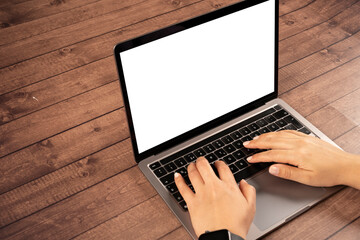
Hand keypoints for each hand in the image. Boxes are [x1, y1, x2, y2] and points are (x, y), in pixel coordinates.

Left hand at [174, 157, 255, 237]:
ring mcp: (202, 193)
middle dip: (201, 160)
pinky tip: (177, 175)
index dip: (219, 163)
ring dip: (191, 167)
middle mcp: (214, 187)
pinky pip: (182, 188)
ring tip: (191, 165)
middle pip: (204, 166)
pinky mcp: (192, 202)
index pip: (222, 167)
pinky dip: (178, 180)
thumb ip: (249, 191)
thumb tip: (244, 182)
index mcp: (229, 186)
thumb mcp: (250, 207)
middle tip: (201, 160)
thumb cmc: (237, 225)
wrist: (225, 238)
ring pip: (193, 173)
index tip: (217, 164)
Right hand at [244, 130, 358, 187]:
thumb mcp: (307, 178)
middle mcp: (298, 144)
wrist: (346, 166)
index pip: (272, 155)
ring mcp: (302, 139)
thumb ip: (288, 172)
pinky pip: (288, 131)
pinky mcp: (306, 137)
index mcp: (297, 154)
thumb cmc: (329, 173)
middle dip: (257, 143)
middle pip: (272, 141)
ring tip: (255, 138)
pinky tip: (273, 134)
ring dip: (265, 136)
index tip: (250, 158)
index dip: (259, 157)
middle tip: (246, 144)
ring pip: (279, 135)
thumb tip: (272, 168)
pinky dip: (277, 132)